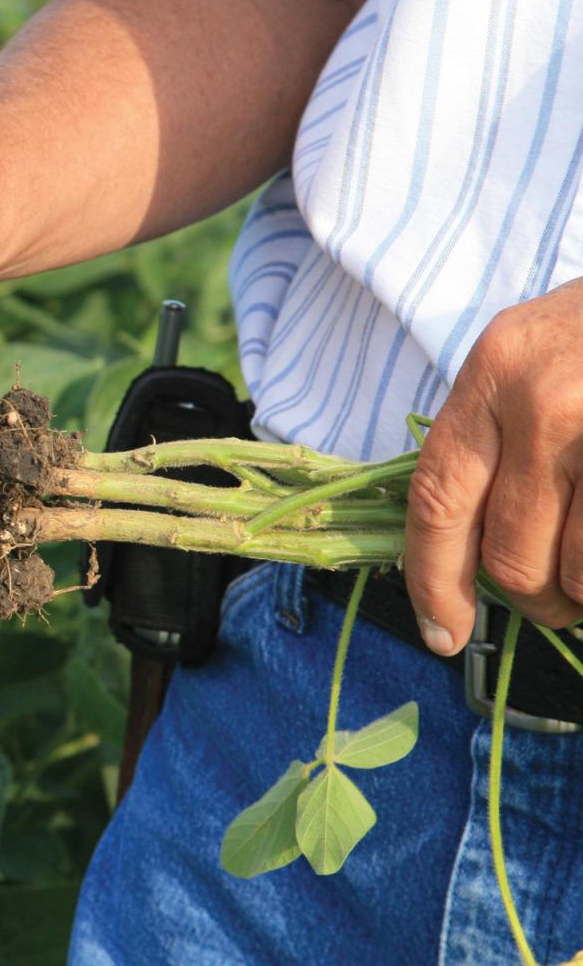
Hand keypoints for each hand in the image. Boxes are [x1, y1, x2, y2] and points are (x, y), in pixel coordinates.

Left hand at [405, 280, 582, 652]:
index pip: (437, 500)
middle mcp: (546, 401)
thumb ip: (493, 435)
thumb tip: (467, 546)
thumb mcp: (534, 355)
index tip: (442, 631)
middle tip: (554, 604)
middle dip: (532, 600)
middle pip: (511, 554)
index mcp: (496, 373)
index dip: (433, 580)